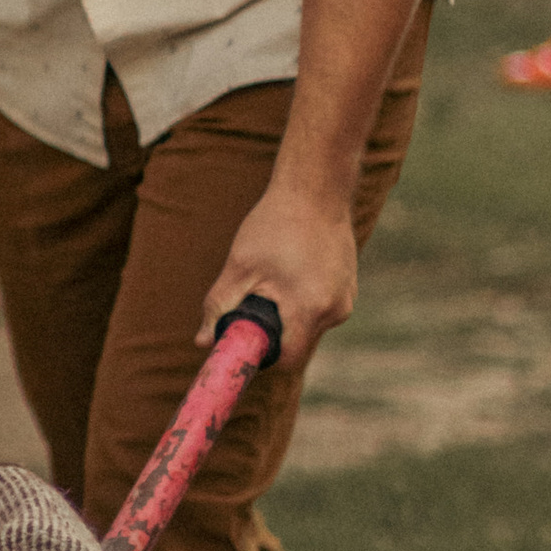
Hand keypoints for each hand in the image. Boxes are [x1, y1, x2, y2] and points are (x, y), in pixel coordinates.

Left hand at [198, 180, 356, 370]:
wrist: (316, 190)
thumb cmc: (276, 224)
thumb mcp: (240, 266)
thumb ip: (219, 307)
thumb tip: (202, 341)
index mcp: (310, 308)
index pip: (288, 360)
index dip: (262, 358)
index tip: (244, 341)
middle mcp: (336, 309)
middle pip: (299, 345)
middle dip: (272, 335)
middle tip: (251, 305)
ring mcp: (346, 298)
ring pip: (310, 327)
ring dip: (287, 317)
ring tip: (273, 279)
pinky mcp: (348, 287)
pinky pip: (321, 310)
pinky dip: (302, 302)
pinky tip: (291, 271)